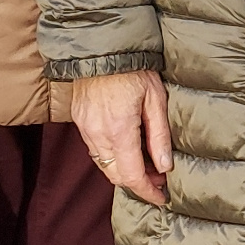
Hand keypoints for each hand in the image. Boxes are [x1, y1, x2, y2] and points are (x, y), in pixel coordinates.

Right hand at [72, 70, 174, 200]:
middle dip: (137, 182)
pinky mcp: (79, 121)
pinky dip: (111, 156)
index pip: (132, 176)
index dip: (148, 192)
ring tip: (146, 163)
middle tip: (158, 178)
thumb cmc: (133, 69)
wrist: (101, 46)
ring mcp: (85, 128)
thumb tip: (165, 167)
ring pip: (103, 164)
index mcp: (119, 131)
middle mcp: (98, 134)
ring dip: (123, 170)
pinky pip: (94, 149)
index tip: (161, 198)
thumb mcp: (155, 100)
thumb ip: (159, 136)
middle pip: (115, 175)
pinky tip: (126, 148)